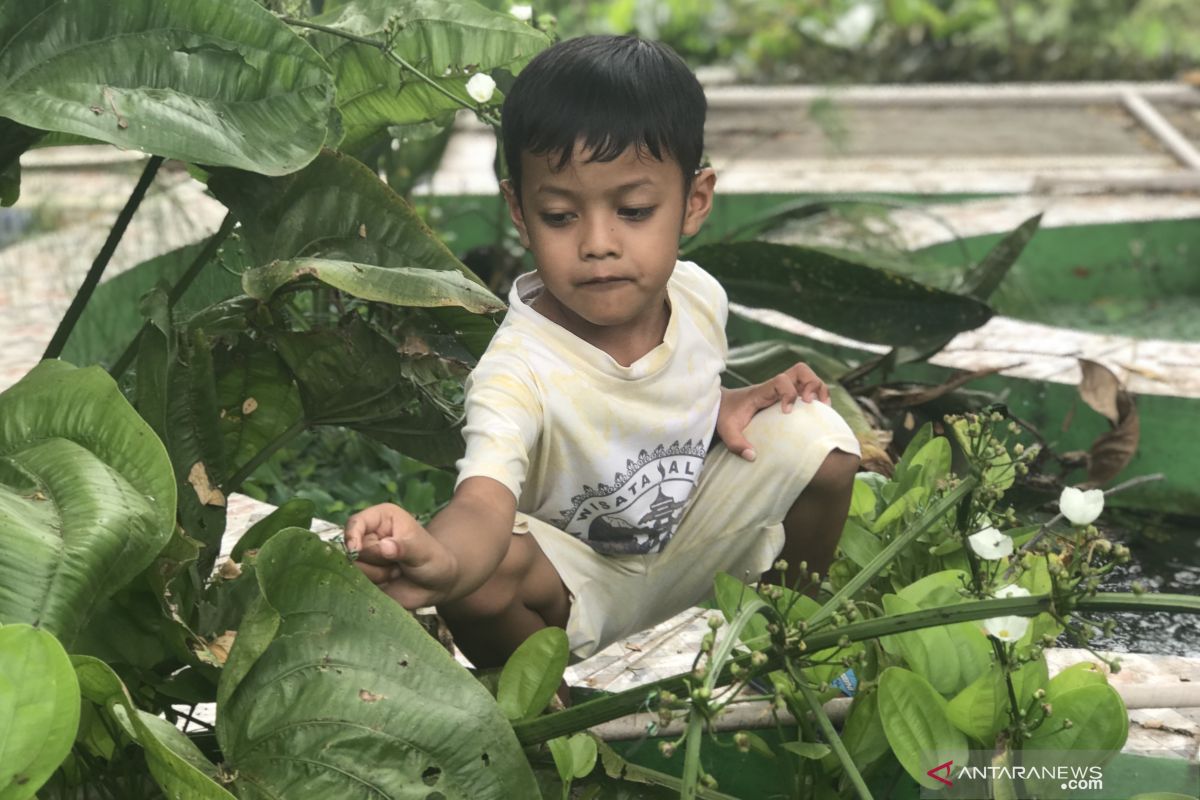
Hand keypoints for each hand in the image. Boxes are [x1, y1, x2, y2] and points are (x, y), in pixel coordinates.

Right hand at [343, 503, 457, 608]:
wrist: (436, 585)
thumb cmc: (432, 559)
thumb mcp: (421, 551)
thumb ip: (403, 548)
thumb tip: (384, 547)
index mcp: (382, 518)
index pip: (355, 522)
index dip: (352, 536)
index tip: (355, 550)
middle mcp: (369, 535)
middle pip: (353, 548)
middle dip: (375, 560)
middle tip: (397, 563)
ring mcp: (365, 557)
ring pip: (353, 568)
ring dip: (375, 575)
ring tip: (396, 571)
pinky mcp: (364, 576)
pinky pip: (356, 583)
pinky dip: (373, 586)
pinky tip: (389, 581)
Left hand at [716, 362, 830, 460]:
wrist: (721, 405)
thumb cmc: (725, 415)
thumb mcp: (726, 430)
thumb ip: (736, 443)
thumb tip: (752, 456)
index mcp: (762, 391)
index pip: (781, 380)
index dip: (788, 393)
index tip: (786, 412)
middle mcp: (775, 387)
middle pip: (801, 370)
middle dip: (812, 384)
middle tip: (810, 404)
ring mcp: (782, 390)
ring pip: (808, 377)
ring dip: (819, 389)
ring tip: (821, 408)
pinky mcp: (786, 397)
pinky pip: (807, 390)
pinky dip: (817, 398)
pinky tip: (818, 414)